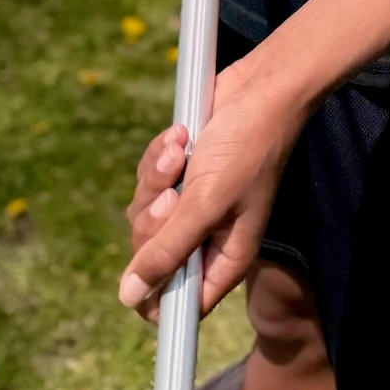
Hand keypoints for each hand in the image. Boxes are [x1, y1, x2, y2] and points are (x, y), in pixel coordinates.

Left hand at [118, 55, 304, 321]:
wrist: (259, 86)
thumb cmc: (247, 146)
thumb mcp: (205, 203)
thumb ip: (168, 251)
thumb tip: (129, 297)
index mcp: (223, 256)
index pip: (179, 303)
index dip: (154, 295)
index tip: (142, 270)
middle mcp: (207, 235)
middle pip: (151, 255)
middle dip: (153, 220)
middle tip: (172, 196)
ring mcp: (193, 202)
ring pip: (145, 213)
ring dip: (156, 180)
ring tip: (180, 153)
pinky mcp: (181, 174)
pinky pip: (149, 180)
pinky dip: (159, 157)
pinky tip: (181, 136)